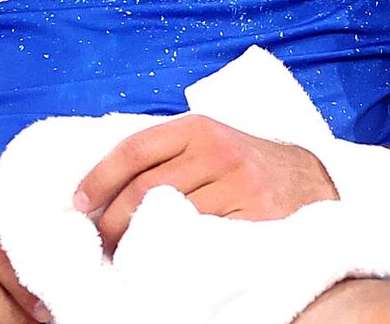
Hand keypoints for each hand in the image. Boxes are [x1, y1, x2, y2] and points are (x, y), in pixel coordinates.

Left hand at [73, 115, 337, 254]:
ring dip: (138, 242)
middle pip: (144, 189)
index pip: (133, 149)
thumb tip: (103, 184)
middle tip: (98, 242)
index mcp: (198, 128)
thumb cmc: (246, 164)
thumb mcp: (210, 141)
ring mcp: (238, 185)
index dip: (97, 178)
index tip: (76, 204)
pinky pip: (202, 239)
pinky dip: (174, 252)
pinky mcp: (256, 218)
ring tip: (122, 256)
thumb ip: (167, 153)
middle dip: (112, 220)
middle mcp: (217, 151)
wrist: (313, 179)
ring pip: (169, 216)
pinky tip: (160, 261)